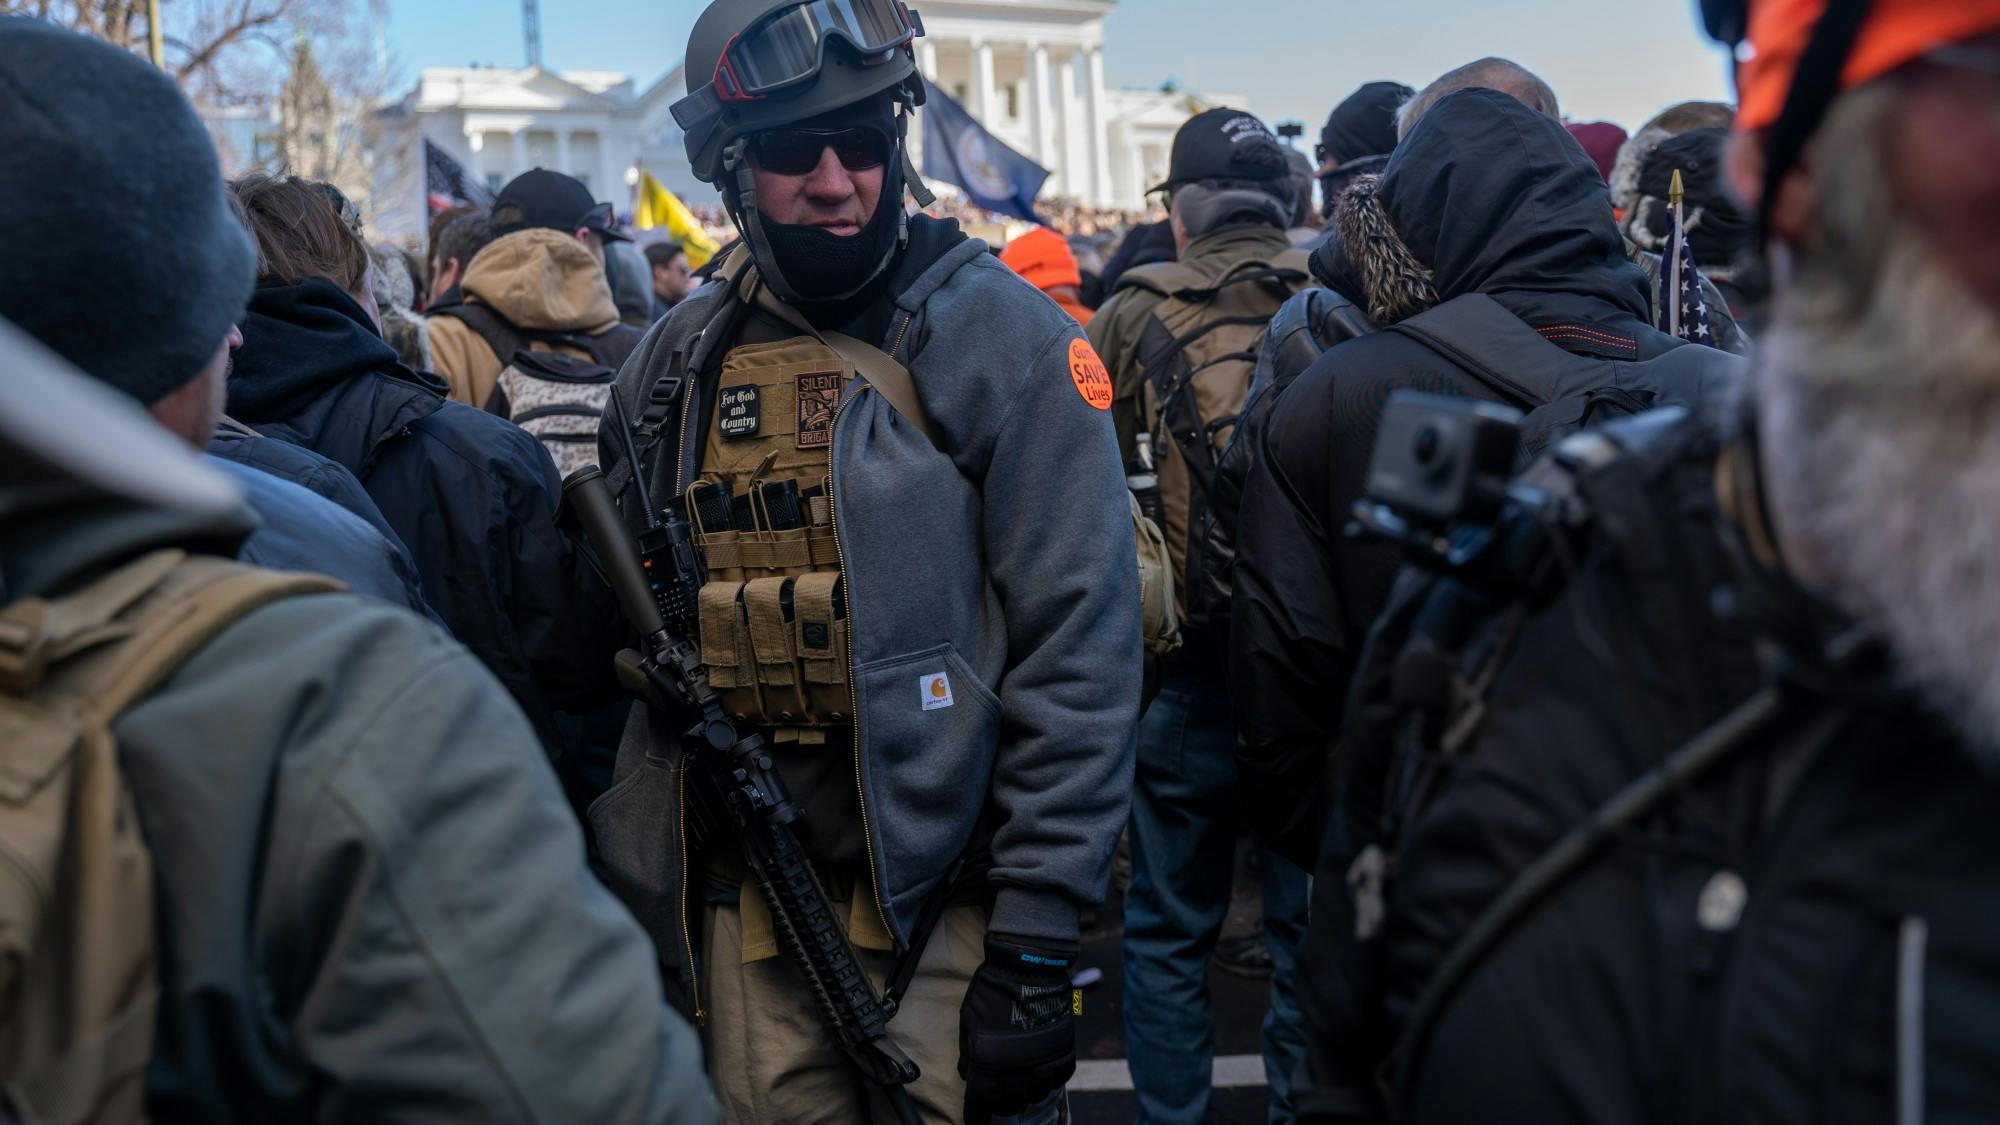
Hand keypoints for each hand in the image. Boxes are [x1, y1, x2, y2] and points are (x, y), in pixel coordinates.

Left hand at [958, 933, 1079, 1122]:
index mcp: (988, 1062)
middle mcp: (1016, 1068)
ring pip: (1035, 1095)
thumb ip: (969, 1050)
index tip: (975, 1118)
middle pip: (1008, 1104)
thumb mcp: (968, 1019)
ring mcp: (1042, 1060)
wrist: (1027, 965)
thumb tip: (968, 1073)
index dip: (976, 1114)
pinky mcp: (1063, 1050)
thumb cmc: (991, 990)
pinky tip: (1040, 1073)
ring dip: (1024, 1094)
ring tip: (1019, 1084)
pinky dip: (1048, 1080)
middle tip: (996, 1099)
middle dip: (999, 1105)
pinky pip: (1058, 1079)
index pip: (980, 1103)